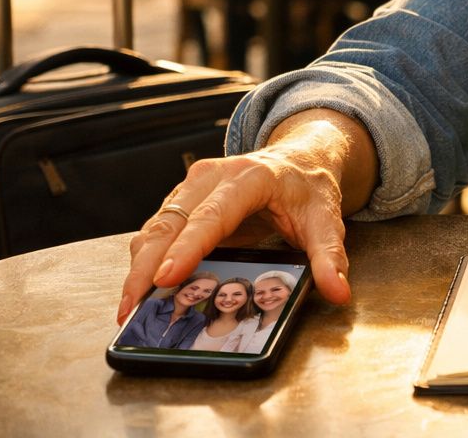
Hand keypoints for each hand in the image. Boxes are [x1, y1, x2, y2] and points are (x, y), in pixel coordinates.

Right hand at [117, 110, 374, 323]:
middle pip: (172, 222)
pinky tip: (141, 291)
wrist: (299, 158)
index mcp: (249, 177)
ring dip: (139, 267)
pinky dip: (145, 261)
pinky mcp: (182, 200)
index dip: (188, 247)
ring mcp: (192, 186)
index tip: (166, 277)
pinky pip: (156, 231)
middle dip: (148, 267)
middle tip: (131, 308)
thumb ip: (330, 256)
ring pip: (156, 227)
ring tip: (129, 308)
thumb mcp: (327, 219)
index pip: (213, 215)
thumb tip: (338, 291)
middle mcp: (212, 176)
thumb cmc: (308, 187)